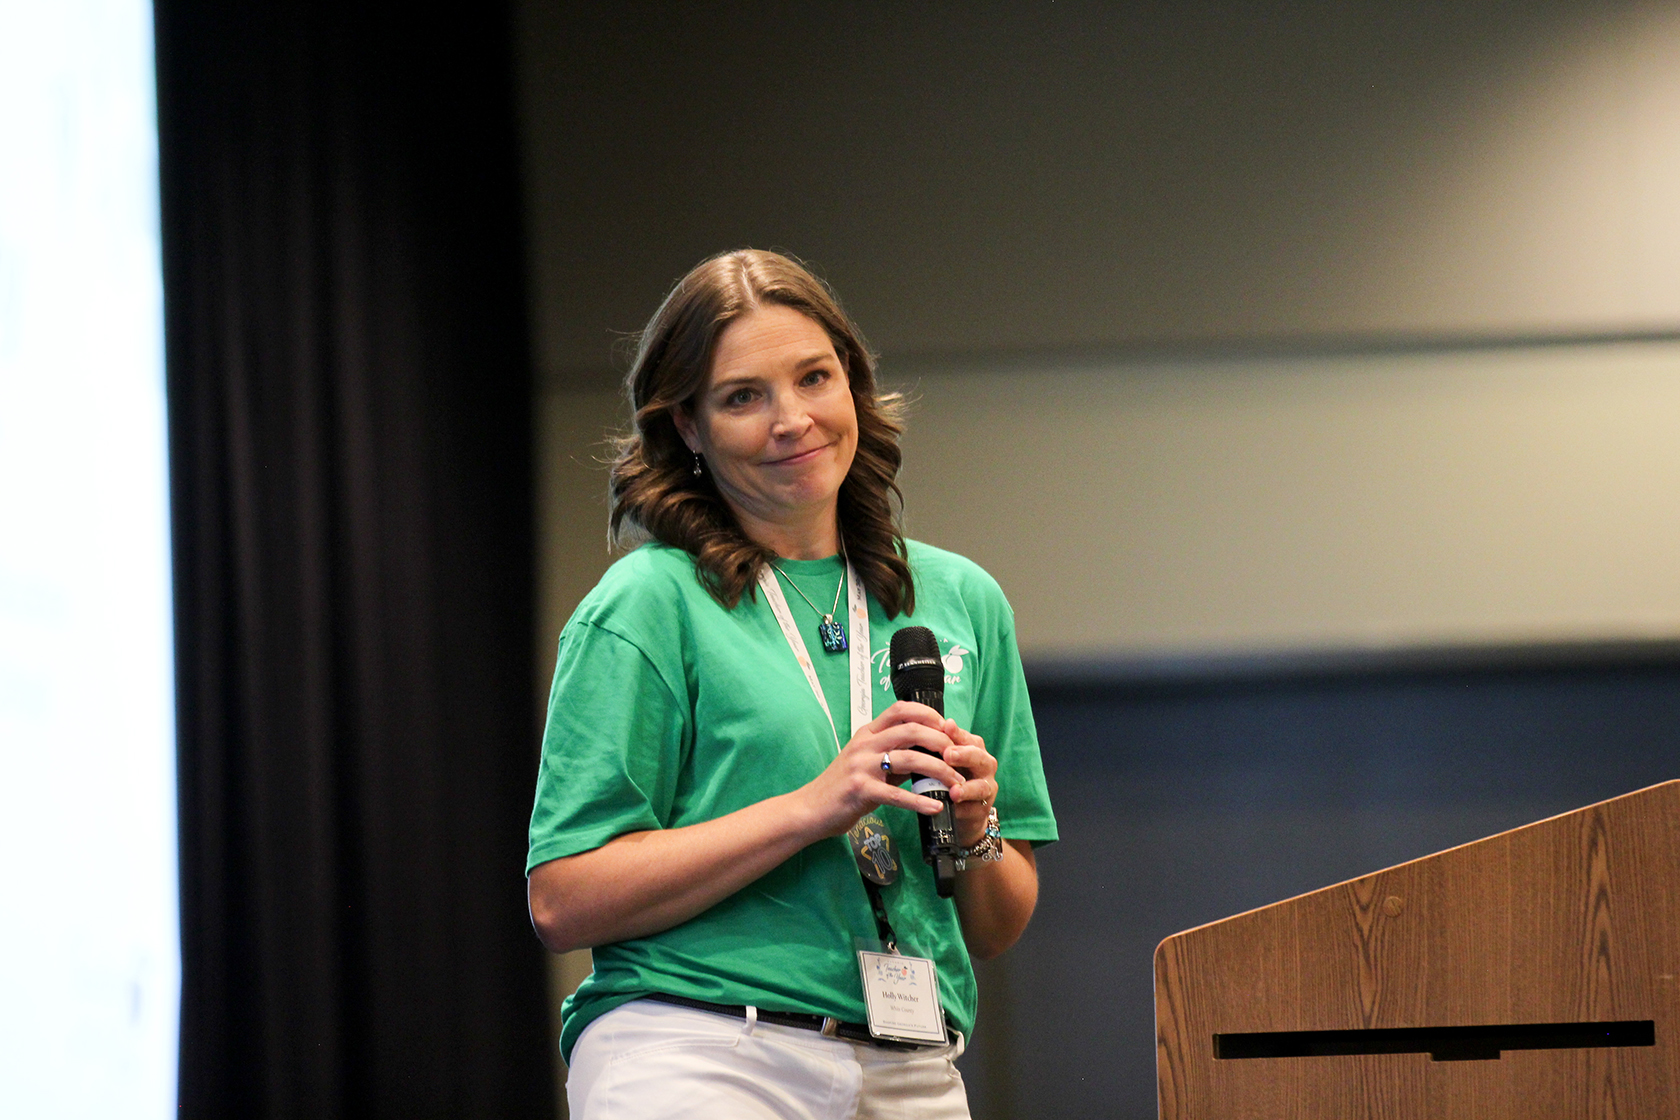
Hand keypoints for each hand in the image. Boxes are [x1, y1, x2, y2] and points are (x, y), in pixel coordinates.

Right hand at [794, 701, 966, 838]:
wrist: (811, 808)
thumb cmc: (842, 786)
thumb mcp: (867, 762)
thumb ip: (895, 755)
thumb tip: (930, 752)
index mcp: (868, 733)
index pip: (900, 710)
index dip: (928, 713)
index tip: (948, 726)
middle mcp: (864, 744)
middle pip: (910, 730)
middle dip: (941, 741)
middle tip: (958, 756)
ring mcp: (861, 766)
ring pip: (909, 760)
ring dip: (939, 771)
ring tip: (956, 783)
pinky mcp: (860, 790)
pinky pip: (896, 794)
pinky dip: (920, 800)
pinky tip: (935, 806)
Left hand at [938, 720, 998, 847]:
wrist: (961, 810)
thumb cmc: (950, 777)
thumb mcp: (943, 760)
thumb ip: (937, 746)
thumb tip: (920, 726)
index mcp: (974, 748)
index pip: (966, 737)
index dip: (957, 733)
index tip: (946, 726)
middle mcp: (985, 765)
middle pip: (978, 757)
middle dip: (964, 755)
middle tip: (948, 754)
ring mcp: (987, 788)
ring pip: (981, 786)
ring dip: (967, 789)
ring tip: (954, 791)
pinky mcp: (983, 809)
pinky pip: (975, 809)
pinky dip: (963, 809)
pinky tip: (953, 809)